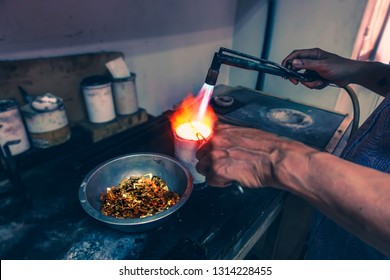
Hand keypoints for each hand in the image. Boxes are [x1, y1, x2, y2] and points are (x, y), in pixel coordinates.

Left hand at [195, 123, 314, 187]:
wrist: (277, 159)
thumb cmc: (268, 148)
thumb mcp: (246, 133)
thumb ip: (230, 137)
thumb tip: (225, 144)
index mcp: (222, 129)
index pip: (202, 138)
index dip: (208, 150)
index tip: (212, 155)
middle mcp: (215, 139)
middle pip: (200, 154)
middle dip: (209, 162)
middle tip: (223, 167)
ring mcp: (215, 154)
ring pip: (202, 168)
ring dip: (213, 173)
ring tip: (229, 174)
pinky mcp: (217, 170)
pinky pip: (210, 181)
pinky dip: (219, 183)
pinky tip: (232, 180)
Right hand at [282, 48, 356, 88]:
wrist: (351, 75)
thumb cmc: (340, 67)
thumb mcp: (322, 65)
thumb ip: (307, 64)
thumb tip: (294, 62)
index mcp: (313, 54)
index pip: (295, 55)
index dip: (288, 61)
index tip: (283, 69)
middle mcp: (312, 60)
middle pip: (297, 68)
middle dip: (297, 77)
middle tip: (296, 82)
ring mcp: (315, 69)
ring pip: (304, 78)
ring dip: (310, 83)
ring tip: (320, 82)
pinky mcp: (318, 76)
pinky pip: (311, 82)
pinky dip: (316, 85)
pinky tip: (324, 83)